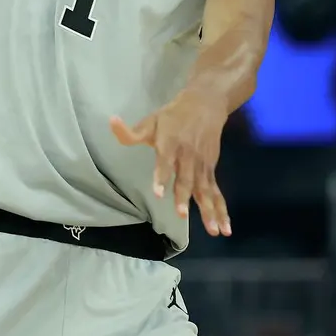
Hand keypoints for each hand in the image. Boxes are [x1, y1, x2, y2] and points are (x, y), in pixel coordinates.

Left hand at [110, 89, 231, 237]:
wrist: (205, 104)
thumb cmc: (173, 116)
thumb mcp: (151, 120)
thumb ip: (131, 131)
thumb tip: (111, 122)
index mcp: (170, 142)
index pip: (165, 161)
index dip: (162, 176)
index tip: (158, 193)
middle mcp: (187, 156)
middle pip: (186, 179)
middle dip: (184, 197)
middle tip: (182, 214)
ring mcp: (201, 165)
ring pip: (204, 190)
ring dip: (208, 210)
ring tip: (212, 230)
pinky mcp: (210, 170)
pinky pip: (216, 192)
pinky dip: (221, 210)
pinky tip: (224, 229)